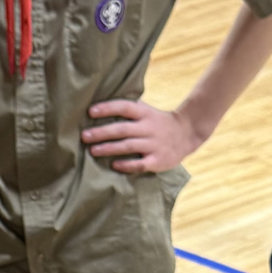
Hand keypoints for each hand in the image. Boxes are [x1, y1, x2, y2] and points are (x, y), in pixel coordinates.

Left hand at [81, 98, 203, 175]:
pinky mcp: (158, 160)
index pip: (124, 107)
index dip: (108, 108)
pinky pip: (140, 164)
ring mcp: (154, 145)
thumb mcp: (146, 111)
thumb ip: (129, 109)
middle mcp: (149, 128)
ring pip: (128, 146)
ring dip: (109, 148)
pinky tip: (114, 165)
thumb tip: (99, 107)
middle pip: (122, 129)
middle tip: (84, 136)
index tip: (90, 112)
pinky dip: (127, 165)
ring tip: (92, 150)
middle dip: (102, 132)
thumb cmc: (158, 122)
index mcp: (145, 113)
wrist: (187, 133)